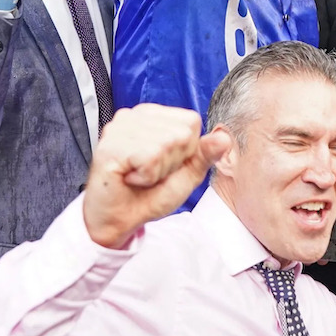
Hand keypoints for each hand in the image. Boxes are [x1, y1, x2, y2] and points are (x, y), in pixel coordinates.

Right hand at [82, 105, 231, 248]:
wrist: (119, 221)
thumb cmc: (150, 194)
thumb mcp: (186, 174)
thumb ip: (205, 155)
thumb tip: (224, 137)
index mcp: (154, 115)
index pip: (191, 121)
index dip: (186, 151)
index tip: (164, 164)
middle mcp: (135, 114)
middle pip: (181, 133)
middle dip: (171, 162)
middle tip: (149, 172)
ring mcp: (120, 127)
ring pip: (166, 144)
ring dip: (157, 171)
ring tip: (138, 175)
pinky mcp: (111, 145)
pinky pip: (149, 157)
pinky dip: (146, 176)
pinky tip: (130, 178)